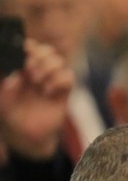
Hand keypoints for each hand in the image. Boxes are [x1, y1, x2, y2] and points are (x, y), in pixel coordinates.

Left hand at [0, 38, 73, 160]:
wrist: (25, 134)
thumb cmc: (10, 113)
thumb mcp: (2, 95)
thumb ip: (6, 80)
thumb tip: (15, 72)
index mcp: (22, 67)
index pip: (31, 47)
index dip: (30, 47)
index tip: (24, 53)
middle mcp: (39, 71)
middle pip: (48, 50)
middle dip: (39, 57)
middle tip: (29, 69)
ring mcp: (52, 81)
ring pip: (60, 61)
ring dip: (49, 68)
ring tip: (37, 82)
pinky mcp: (64, 92)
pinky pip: (69, 77)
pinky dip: (59, 81)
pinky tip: (48, 91)